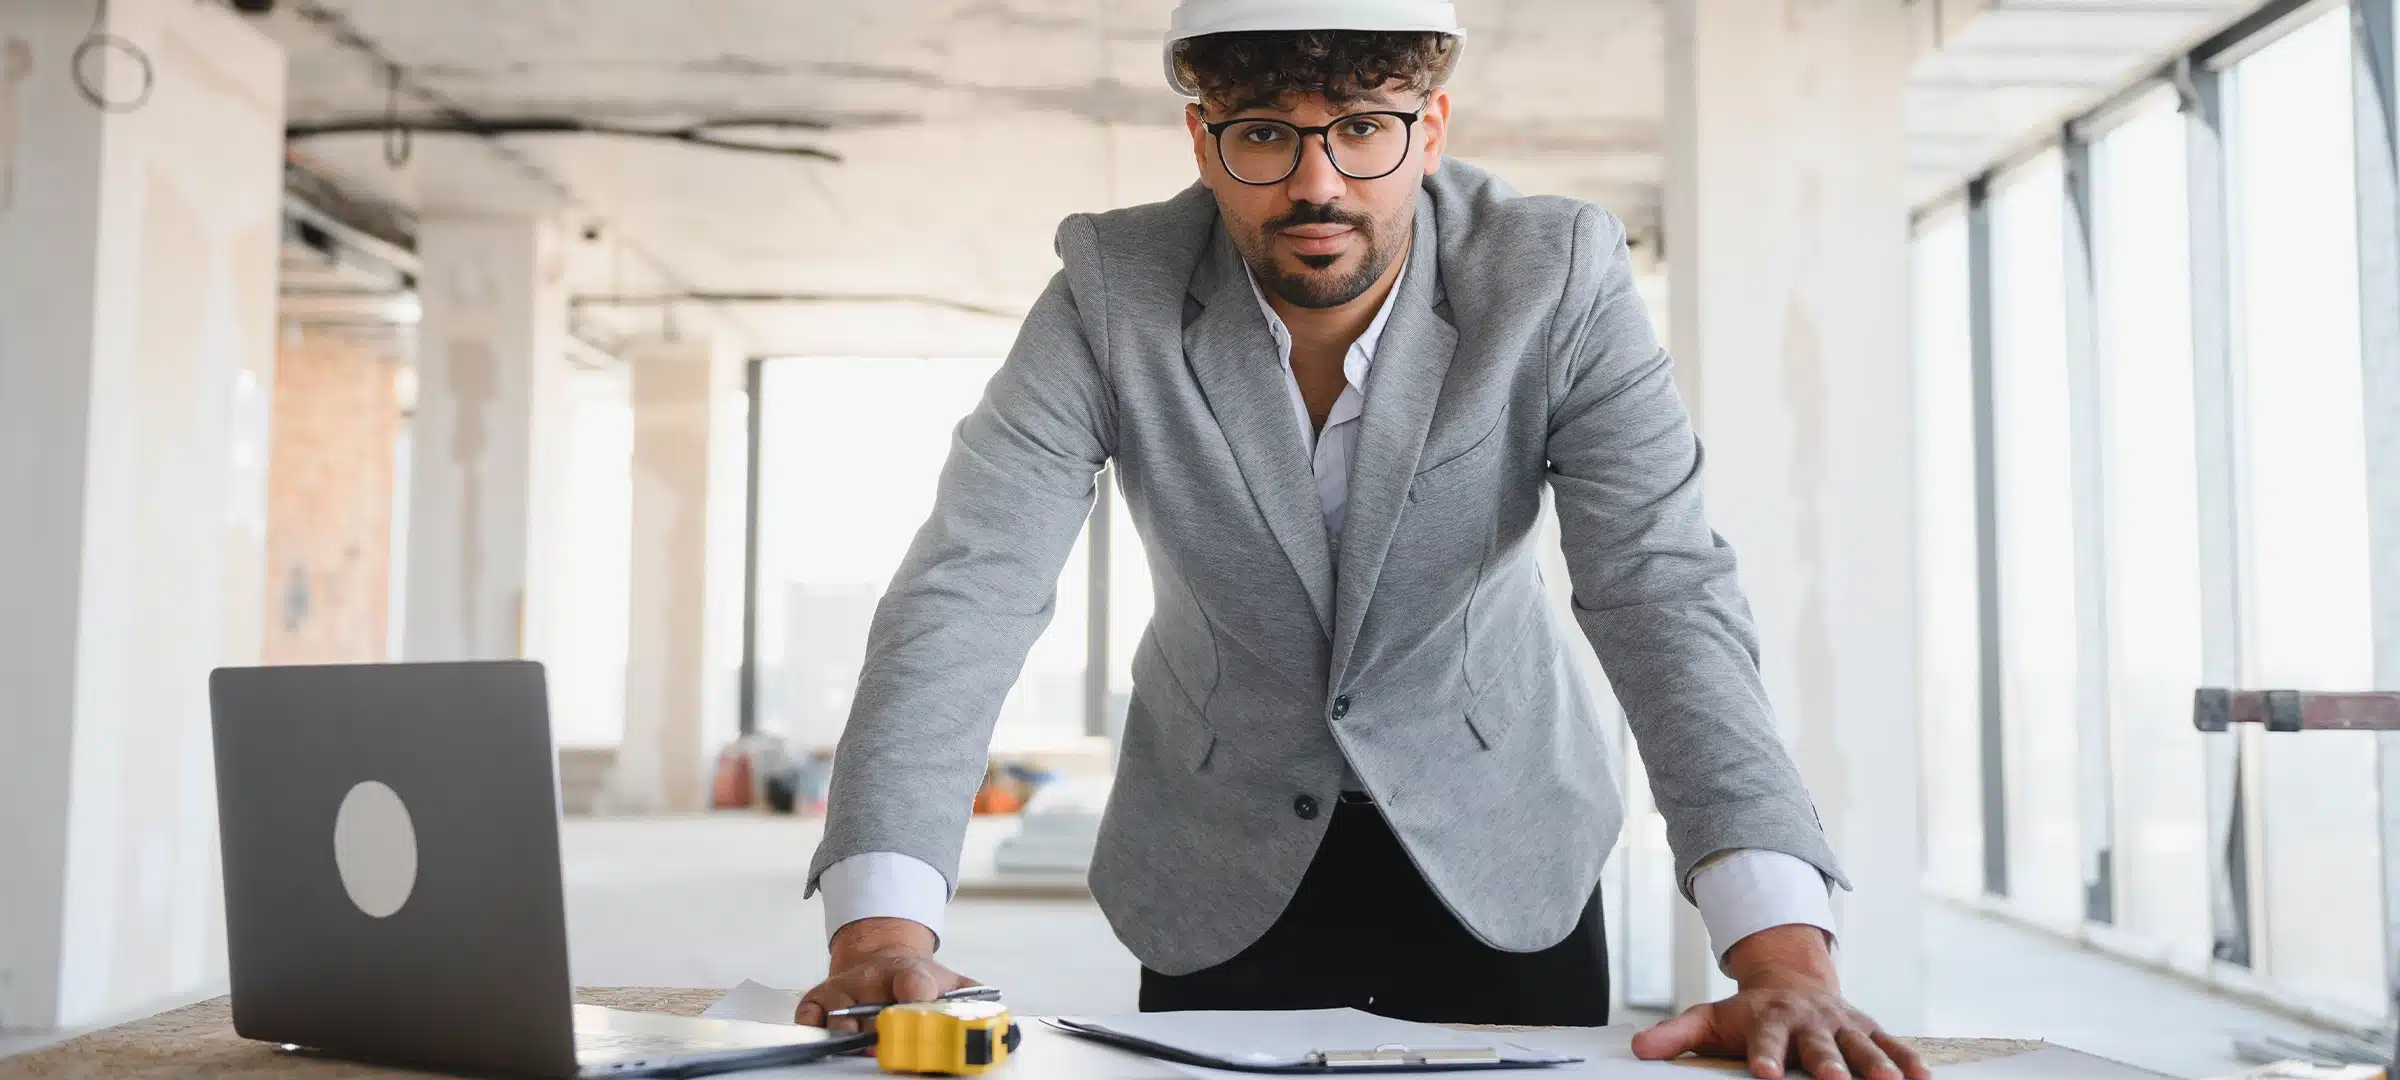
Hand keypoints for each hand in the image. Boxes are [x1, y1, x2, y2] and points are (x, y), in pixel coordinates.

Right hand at [794, 918, 977, 1033]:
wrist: (880, 960)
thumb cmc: (915, 980)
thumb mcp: (950, 984)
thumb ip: (972, 999)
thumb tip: (1000, 1021)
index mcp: (909, 974)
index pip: (913, 980)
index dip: (916, 992)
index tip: (920, 1001)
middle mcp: (873, 979)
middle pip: (872, 1008)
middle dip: (882, 1030)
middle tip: (892, 1045)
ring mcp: (845, 989)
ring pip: (839, 1015)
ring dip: (849, 1035)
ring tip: (864, 1049)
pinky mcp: (819, 1000)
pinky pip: (809, 1015)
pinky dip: (813, 1028)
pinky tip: (827, 1040)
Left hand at [1630, 925, 1929, 1079]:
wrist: (1792, 977)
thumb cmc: (1748, 1011)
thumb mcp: (1709, 1017)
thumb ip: (1676, 1034)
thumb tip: (1638, 1048)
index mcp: (1768, 1020)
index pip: (1764, 1043)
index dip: (1765, 1059)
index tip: (1764, 1076)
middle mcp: (1808, 1021)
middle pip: (1820, 1047)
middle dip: (1830, 1066)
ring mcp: (1842, 1024)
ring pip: (1863, 1047)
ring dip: (1878, 1068)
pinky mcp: (1868, 1028)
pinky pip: (1892, 1046)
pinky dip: (1908, 1062)